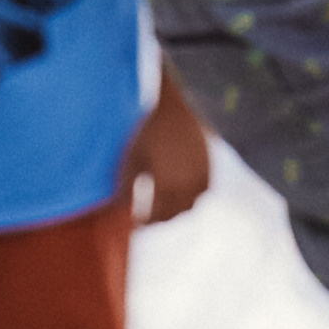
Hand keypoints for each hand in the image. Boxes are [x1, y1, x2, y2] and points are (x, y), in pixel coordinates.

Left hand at [124, 69, 210, 225]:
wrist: (180, 107)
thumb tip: (120, 206)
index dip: (144, 222)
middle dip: (158, 218)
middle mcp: (186, 186)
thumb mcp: (133, 156)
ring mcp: (200, 179)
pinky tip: (179, 191)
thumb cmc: (152, 130)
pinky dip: (190, 198)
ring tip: (162, 206)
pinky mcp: (209, 169)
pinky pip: (200, 193)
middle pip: (172, 215)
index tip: (135, 221)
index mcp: (166, 185)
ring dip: (175, 210)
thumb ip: (126, 185)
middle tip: (147, 217)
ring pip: (188, 206)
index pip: (155, 216)